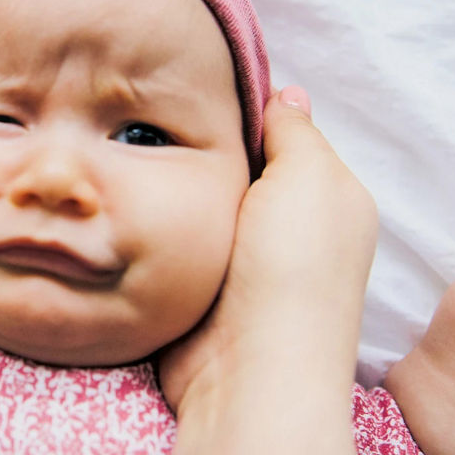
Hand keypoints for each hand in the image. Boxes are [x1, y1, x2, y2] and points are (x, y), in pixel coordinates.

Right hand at [158, 86, 376, 412]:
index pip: (283, 134)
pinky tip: (128, 200)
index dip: (245, 109)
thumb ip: (295, 130)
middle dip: (201, 147)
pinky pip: (176, 239)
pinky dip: (160, 225)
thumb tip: (287, 91)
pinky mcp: (201, 289)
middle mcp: (289, 228)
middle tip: (149, 116)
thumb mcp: (309, 176)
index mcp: (328, 198)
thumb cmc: (291, 267)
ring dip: (174, 186)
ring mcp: (242, 262)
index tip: (193, 83)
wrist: (248, 371)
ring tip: (126, 150)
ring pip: (201, 201)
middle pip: (237, 166)